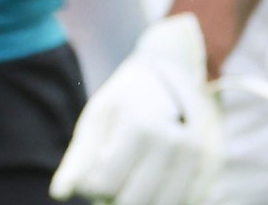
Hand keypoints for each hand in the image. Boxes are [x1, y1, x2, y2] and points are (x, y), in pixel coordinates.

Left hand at [51, 14, 222, 204]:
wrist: (174, 75)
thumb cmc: (126, 100)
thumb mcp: (97, 118)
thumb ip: (78, 159)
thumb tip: (59, 193)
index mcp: (140, 126)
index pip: (103, 186)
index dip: (91, 184)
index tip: (96, 165)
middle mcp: (173, 143)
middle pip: (130, 202)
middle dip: (113, 197)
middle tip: (112, 176)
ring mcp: (196, 158)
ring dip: (138, 199)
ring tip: (131, 178)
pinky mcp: (208, 170)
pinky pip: (180, 203)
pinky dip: (160, 199)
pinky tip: (153, 180)